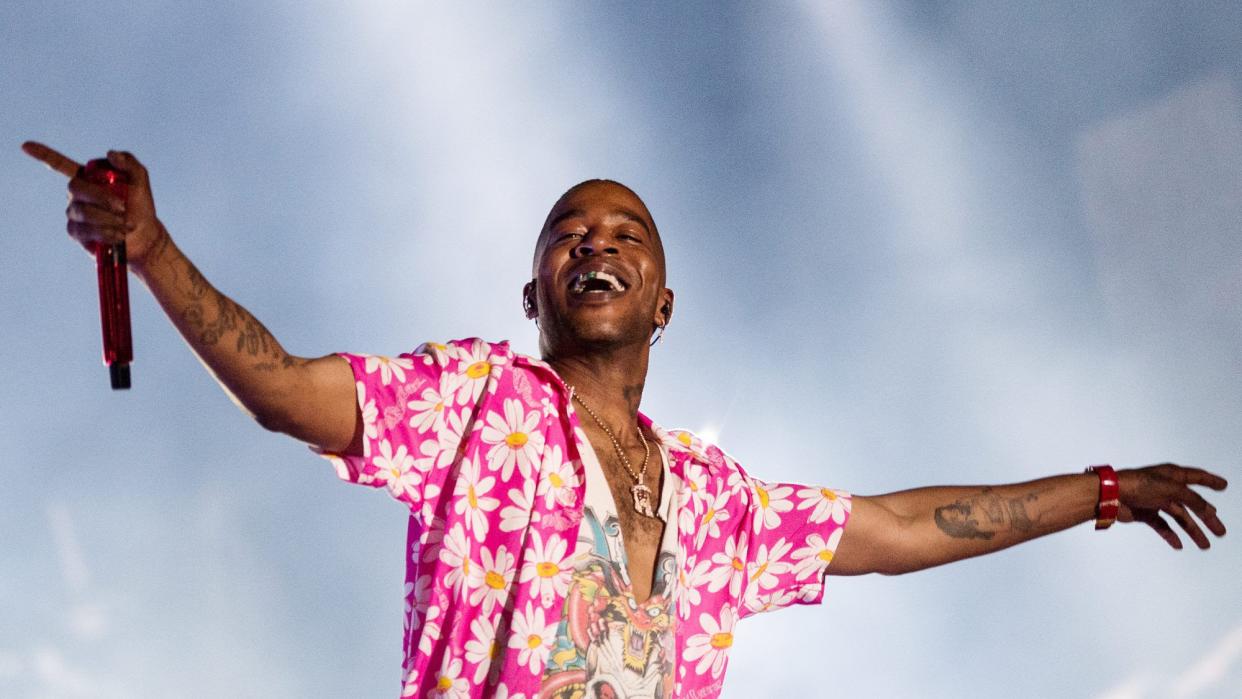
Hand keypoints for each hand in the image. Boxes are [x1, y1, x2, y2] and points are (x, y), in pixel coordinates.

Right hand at [22, 141, 167, 269]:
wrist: (144, 235)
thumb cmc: (140, 205)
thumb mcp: (140, 180)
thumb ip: (129, 163)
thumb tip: (110, 154)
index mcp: (88, 177)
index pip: (60, 164)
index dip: (43, 155)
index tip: (25, 145)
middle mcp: (77, 194)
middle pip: (75, 187)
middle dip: (100, 197)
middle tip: (122, 206)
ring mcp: (74, 213)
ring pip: (81, 211)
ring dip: (107, 217)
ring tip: (126, 224)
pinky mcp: (76, 232)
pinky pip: (83, 230)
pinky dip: (104, 232)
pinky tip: (117, 235)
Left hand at [1117, 464, 1227, 548]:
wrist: (1110, 495)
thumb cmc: (1137, 485)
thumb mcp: (1171, 489)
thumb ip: (1192, 498)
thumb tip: (1209, 509)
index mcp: (1172, 475)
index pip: (1196, 477)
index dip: (1210, 481)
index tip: (1224, 485)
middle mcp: (1165, 487)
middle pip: (1192, 504)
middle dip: (1207, 518)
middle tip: (1221, 531)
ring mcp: (1155, 501)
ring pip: (1179, 517)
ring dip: (1192, 531)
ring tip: (1204, 545)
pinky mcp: (1144, 513)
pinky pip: (1162, 526)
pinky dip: (1170, 535)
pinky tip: (1178, 544)